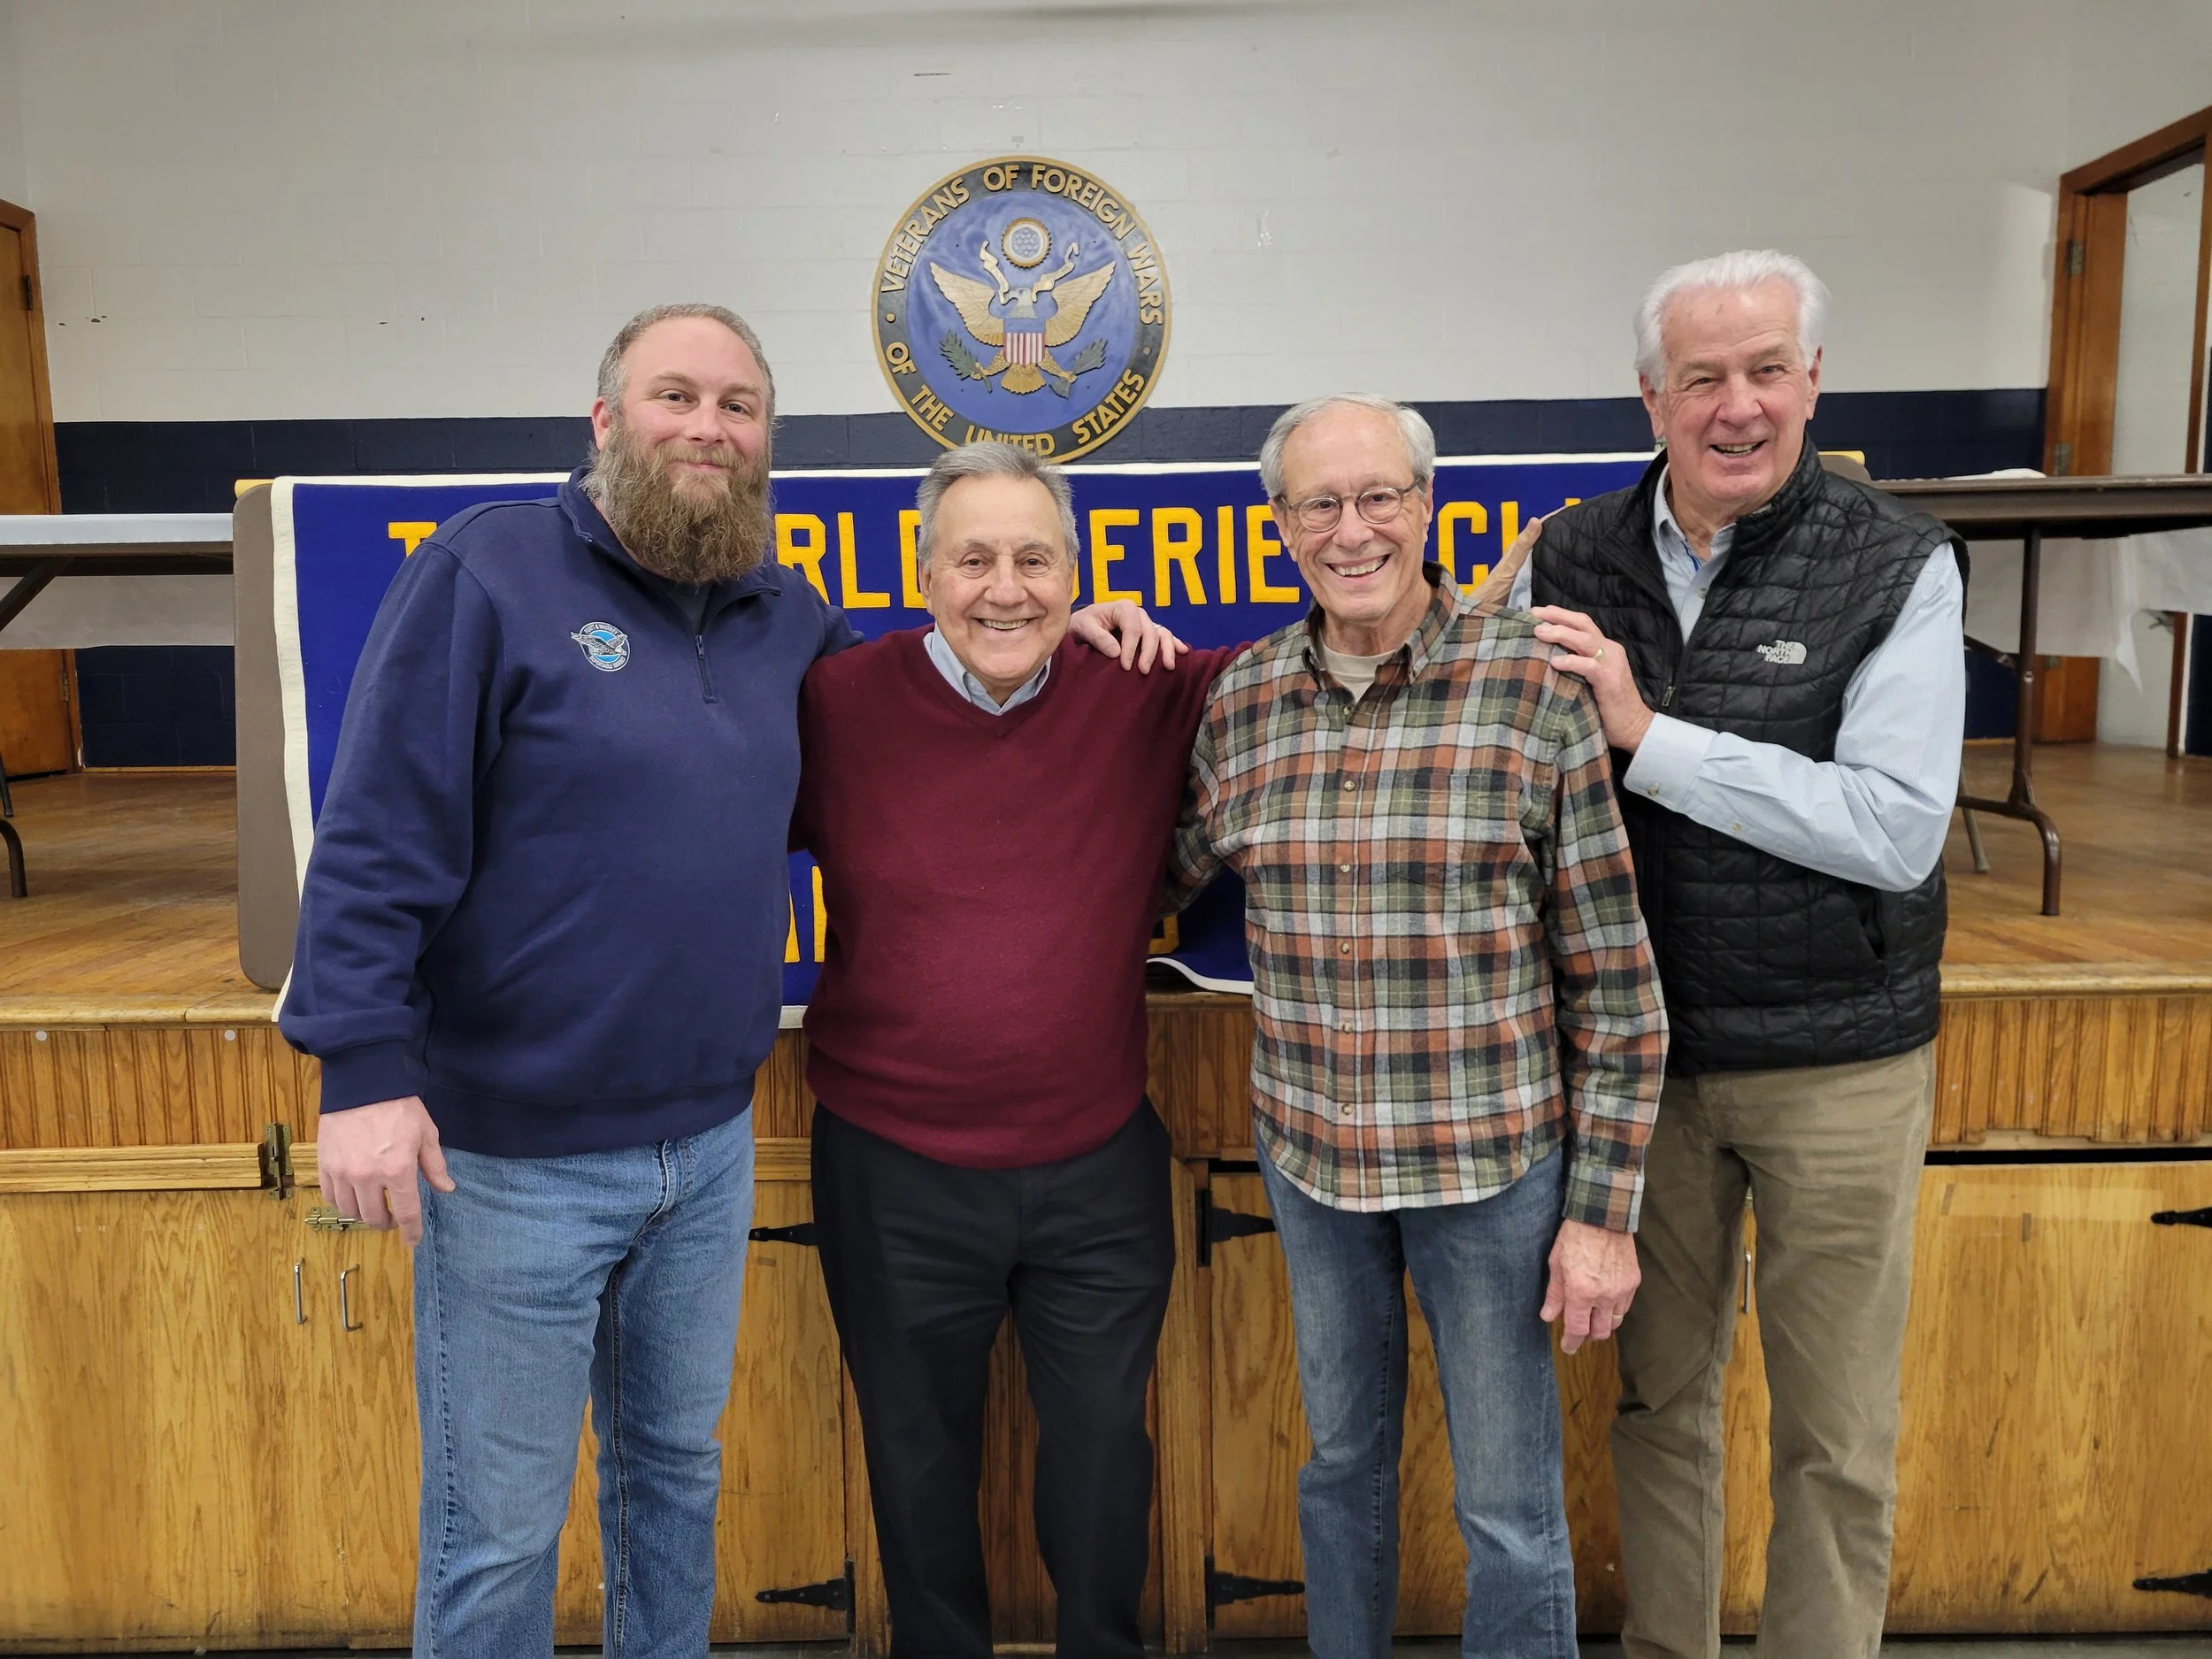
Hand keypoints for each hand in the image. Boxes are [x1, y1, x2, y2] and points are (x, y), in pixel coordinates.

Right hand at [316, 1095, 455, 1246]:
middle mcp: (367, 1177)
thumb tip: (447, 1189)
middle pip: (375, 1218)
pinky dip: (343, 1203)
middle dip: (388, 1223)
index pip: (406, 1213)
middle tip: (394, 1217)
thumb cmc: (400, 1107)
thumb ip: (435, 1165)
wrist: (363, 1084)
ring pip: (350, 1212)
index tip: (413, 1241)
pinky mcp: (324, 1165)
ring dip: (364, 1215)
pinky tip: (353, 1196)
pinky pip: (331, 1197)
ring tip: (374, 1206)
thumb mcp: (426, 1134)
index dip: (411, 1232)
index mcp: (398, 1170)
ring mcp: (343, 1172)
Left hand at [1071, 599, 1185, 671]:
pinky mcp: (1149, 633)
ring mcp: (1146, 623)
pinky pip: (1165, 637)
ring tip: (1169, 666)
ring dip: (1167, 650)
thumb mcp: (1083, 628)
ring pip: (1162, 634)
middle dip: (1149, 652)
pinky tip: (1183, 652)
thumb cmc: (1081, 625)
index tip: (1126, 666)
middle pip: (1150, 632)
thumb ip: (1098, 638)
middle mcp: (1138, 613)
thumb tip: (1117, 652)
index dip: (1131, 648)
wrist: (1082, 626)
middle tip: (1144, 671)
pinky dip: (1174, 644)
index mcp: (1123, 608)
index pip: (1133, 628)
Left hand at [1529, 605, 1653, 751]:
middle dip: (1557, 616)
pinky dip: (1571, 662)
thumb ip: (1576, 665)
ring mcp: (1611, 664)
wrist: (1634, 727)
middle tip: (1534, 614)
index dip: (1560, 615)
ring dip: (1560, 633)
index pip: (1582, 624)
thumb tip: (1545, 657)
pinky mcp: (1610, 680)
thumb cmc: (1607, 706)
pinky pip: (1589, 666)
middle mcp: (1609, 650)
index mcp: (1605, 648)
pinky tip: (1554, 662)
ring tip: (1539, 632)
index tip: (1537, 613)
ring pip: (1585, 640)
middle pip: (1583, 624)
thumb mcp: (1590, 679)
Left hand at [1540, 1218, 1639, 1354]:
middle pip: (1601, 1332)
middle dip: (1589, 1336)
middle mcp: (1604, 1296)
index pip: (1578, 1329)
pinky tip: (1606, 1302)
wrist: (1603, 1215)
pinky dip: (1615, 1309)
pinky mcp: (1634, 1282)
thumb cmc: (1574, 1237)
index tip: (1567, 1347)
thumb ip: (1554, 1294)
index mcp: (1581, 1292)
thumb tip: (1548, 1317)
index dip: (1572, 1342)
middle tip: (1580, 1332)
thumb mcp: (1556, 1264)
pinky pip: (1626, 1306)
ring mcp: (1622, 1290)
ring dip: (1603, 1324)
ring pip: (1616, 1321)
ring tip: (1593, 1317)